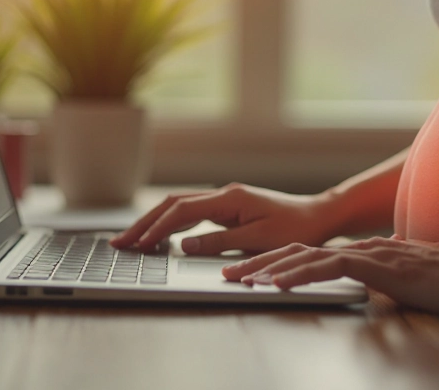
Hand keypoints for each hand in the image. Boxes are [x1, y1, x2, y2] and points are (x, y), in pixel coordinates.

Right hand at [109, 184, 339, 254]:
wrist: (319, 216)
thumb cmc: (296, 229)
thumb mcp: (259, 240)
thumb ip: (220, 242)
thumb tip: (183, 245)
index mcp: (230, 198)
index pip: (182, 212)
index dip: (157, 229)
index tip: (137, 245)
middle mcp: (224, 194)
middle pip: (173, 204)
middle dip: (145, 223)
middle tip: (119, 243)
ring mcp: (225, 199)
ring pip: (179, 206)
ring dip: (154, 222)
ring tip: (131, 240)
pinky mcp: (228, 208)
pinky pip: (192, 213)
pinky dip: (171, 223)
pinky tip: (159, 235)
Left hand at [221, 236, 438, 323]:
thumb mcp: (411, 293)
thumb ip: (387, 292)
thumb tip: (371, 303)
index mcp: (370, 256)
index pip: (315, 257)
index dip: (280, 266)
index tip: (251, 277)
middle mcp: (365, 250)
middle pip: (301, 252)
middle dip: (261, 263)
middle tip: (227, 274)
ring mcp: (371, 254)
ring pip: (307, 257)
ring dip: (268, 268)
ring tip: (238, 279)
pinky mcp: (379, 266)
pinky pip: (329, 267)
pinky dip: (298, 274)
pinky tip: (275, 284)